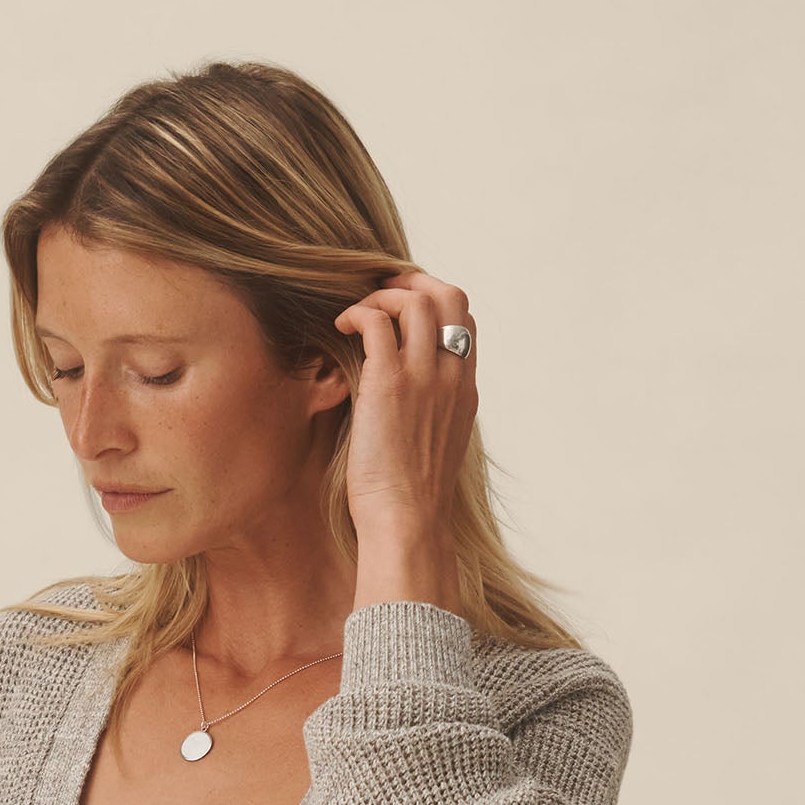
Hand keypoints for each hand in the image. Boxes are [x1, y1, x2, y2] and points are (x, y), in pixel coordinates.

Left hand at [333, 269, 476, 605]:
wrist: (408, 523)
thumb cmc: (411, 497)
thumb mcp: (434, 446)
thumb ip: (430, 412)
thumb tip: (404, 399)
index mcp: (465, 390)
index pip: (465, 321)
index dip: (434, 302)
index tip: (403, 309)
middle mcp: (452, 376)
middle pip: (450, 295)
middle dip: (413, 281)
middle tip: (380, 291)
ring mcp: (424, 376)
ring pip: (416, 299)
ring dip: (381, 295)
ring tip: (355, 315)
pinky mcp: (389, 383)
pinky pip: (376, 320)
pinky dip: (356, 312)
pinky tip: (339, 327)